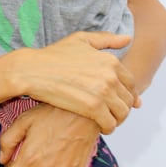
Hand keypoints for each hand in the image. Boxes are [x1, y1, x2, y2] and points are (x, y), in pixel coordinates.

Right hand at [21, 30, 136, 133]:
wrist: (33, 71)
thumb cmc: (54, 55)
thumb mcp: (81, 40)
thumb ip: (107, 39)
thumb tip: (128, 38)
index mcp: (111, 61)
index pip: (131, 83)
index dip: (128, 94)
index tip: (120, 101)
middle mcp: (111, 76)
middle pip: (128, 100)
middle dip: (122, 108)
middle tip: (111, 113)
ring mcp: (103, 92)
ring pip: (122, 114)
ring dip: (116, 120)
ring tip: (106, 121)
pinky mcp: (92, 108)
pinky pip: (110, 124)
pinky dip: (107, 128)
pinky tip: (99, 127)